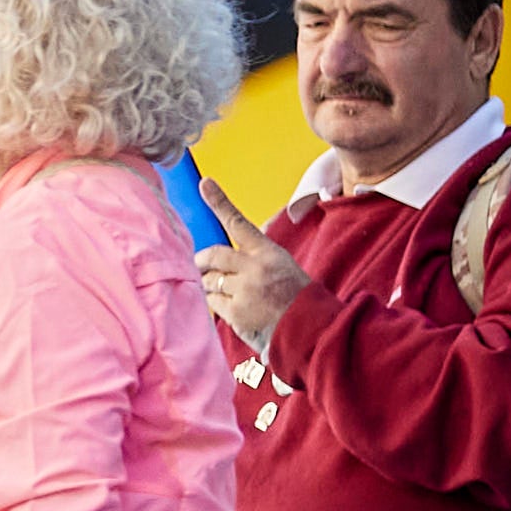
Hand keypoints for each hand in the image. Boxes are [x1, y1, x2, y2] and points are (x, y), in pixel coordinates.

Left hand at [193, 180, 307, 351]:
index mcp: (268, 252)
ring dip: (210, 285)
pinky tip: (235, 310)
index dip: (219, 202)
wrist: (309, 328)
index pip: (239, 223)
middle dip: (202, 261)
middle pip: (214, 254)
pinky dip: (216, 305)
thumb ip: (253, 259)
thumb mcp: (281, 267)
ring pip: (209, 280)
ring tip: (231, 294)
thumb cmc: (294, 297)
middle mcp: (255, 267)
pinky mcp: (236, 311)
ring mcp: (245, 289)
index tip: (204, 183)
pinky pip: (212, 302)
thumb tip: (219, 257)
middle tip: (201, 265)